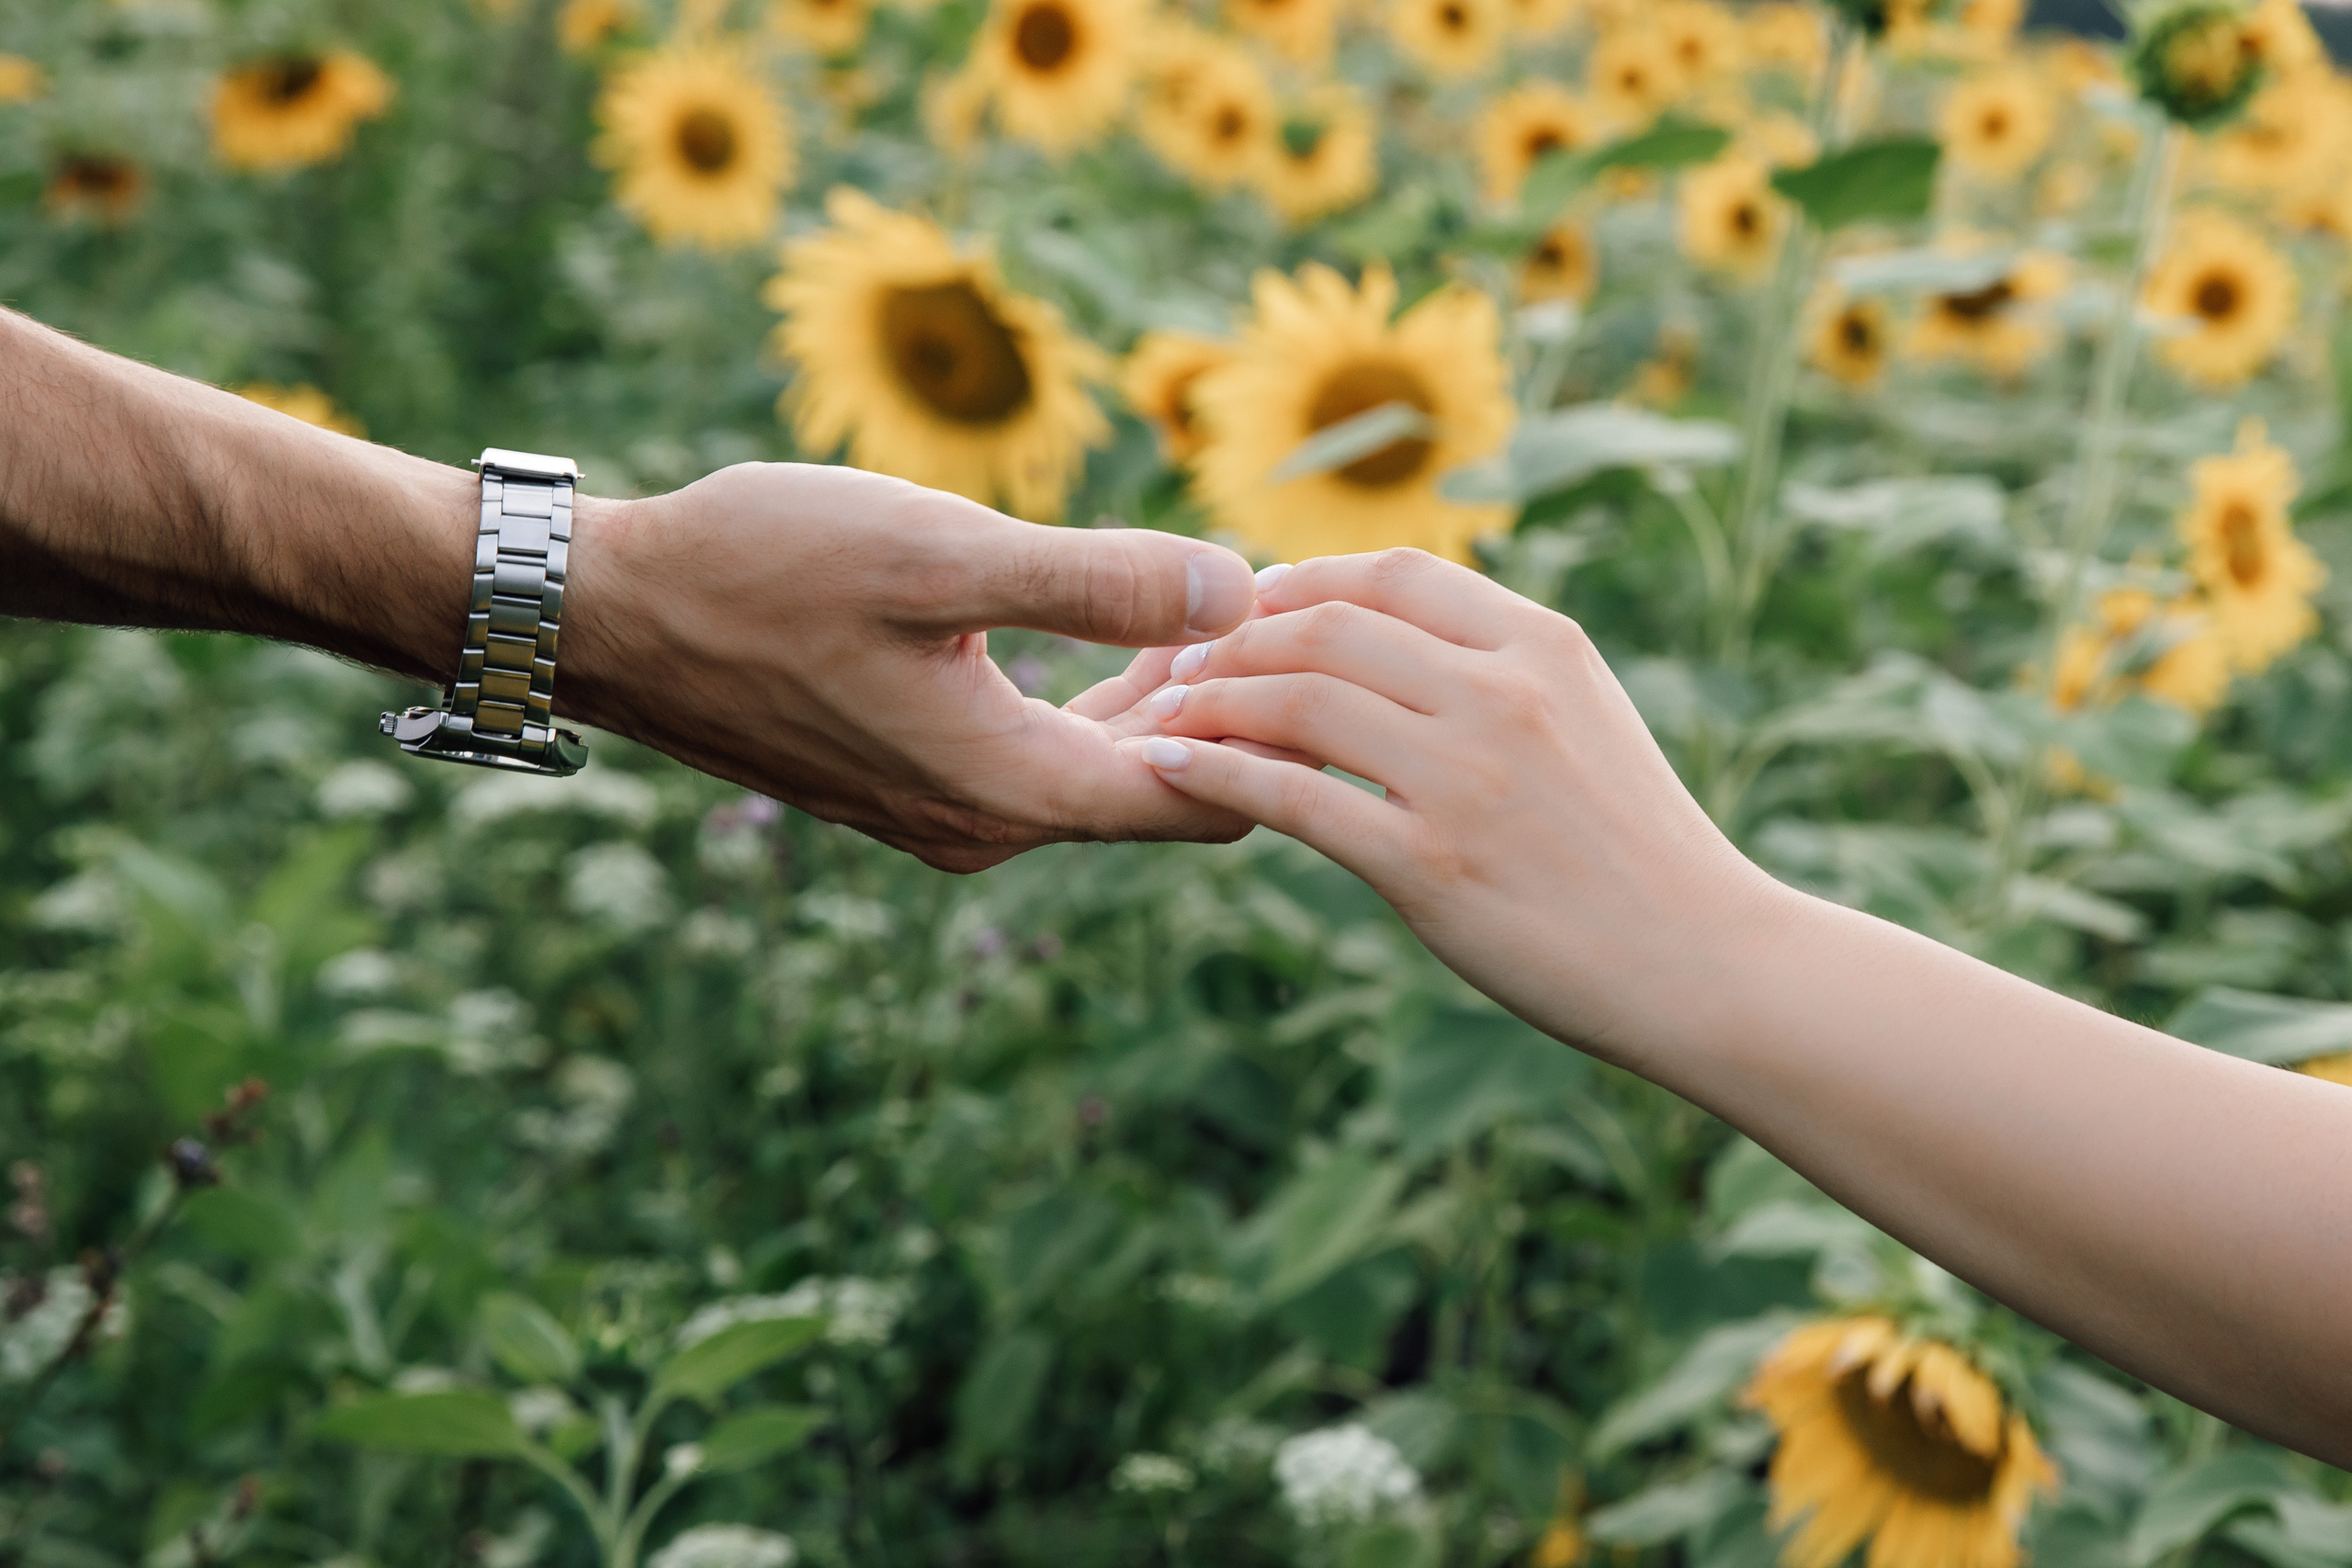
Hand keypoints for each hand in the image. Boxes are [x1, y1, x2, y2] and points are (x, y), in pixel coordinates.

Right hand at [563, 464, 1258, 871]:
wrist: (610, 615)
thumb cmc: (760, 569)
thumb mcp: (941, 556)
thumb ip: (1097, 578)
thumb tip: (1241, 588)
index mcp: (1012, 790)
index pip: (1211, 796)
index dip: (1277, 721)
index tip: (1310, 630)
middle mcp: (988, 827)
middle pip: (1170, 793)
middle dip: (1234, 708)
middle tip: (1282, 601)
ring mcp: (947, 814)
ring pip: (1109, 776)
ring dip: (1169, 703)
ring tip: (1221, 605)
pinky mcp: (914, 782)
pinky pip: (1048, 761)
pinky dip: (1102, 706)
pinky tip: (1131, 632)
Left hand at [1110, 548, 1783, 1065]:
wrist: (1708, 964)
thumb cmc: (1638, 851)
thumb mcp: (1587, 721)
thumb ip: (1500, 672)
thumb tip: (1397, 641)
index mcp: (1543, 647)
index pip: (1396, 572)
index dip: (1306, 578)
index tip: (1253, 604)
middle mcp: (1502, 694)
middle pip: (1328, 625)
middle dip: (1236, 638)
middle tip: (1180, 663)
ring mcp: (1465, 777)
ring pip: (1297, 698)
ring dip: (1209, 701)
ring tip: (1161, 715)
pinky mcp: (1430, 864)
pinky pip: (1290, 799)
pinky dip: (1213, 775)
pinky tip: (1167, 771)